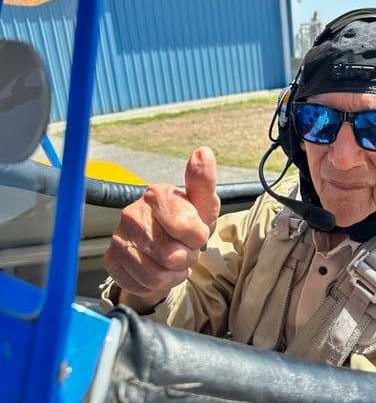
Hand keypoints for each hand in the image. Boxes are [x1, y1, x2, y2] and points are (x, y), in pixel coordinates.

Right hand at [103, 147, 220, 312]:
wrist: (166, 244)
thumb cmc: (188, 221)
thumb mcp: (204, 205)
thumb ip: (204, 182)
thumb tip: (203, 152)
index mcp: (156, 194)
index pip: (186, 227)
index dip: (197, 236)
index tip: (195, 230)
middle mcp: (131, 213)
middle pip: (171, 255)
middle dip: (186, 257)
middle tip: (184, 248)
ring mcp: (118, 237)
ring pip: (155, 274)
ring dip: (173, 273)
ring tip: (173, 260)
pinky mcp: (110, 260)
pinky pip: (141, 285)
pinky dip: (156, 284)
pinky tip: (157, 268)